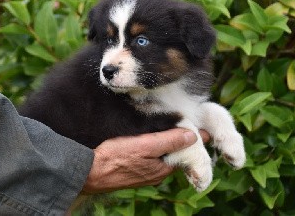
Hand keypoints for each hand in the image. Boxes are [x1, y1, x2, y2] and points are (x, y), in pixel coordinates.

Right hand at [82, 128, 209, 193]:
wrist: (89, 172)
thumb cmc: (115, 157)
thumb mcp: (145, 145)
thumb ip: (169, 141)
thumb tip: (194, 136)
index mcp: (163, 168)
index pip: (186, 152)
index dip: (195, 138)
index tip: (204, 127)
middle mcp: (157, 174)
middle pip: (175, 154)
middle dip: (181, 140)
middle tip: (187, 122)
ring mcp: (145, 173)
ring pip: (162, 155)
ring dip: (167, 143)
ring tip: (170, 126)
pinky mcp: (134, 170)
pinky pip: (150, 157)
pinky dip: (154, 147)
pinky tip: (150, 138)